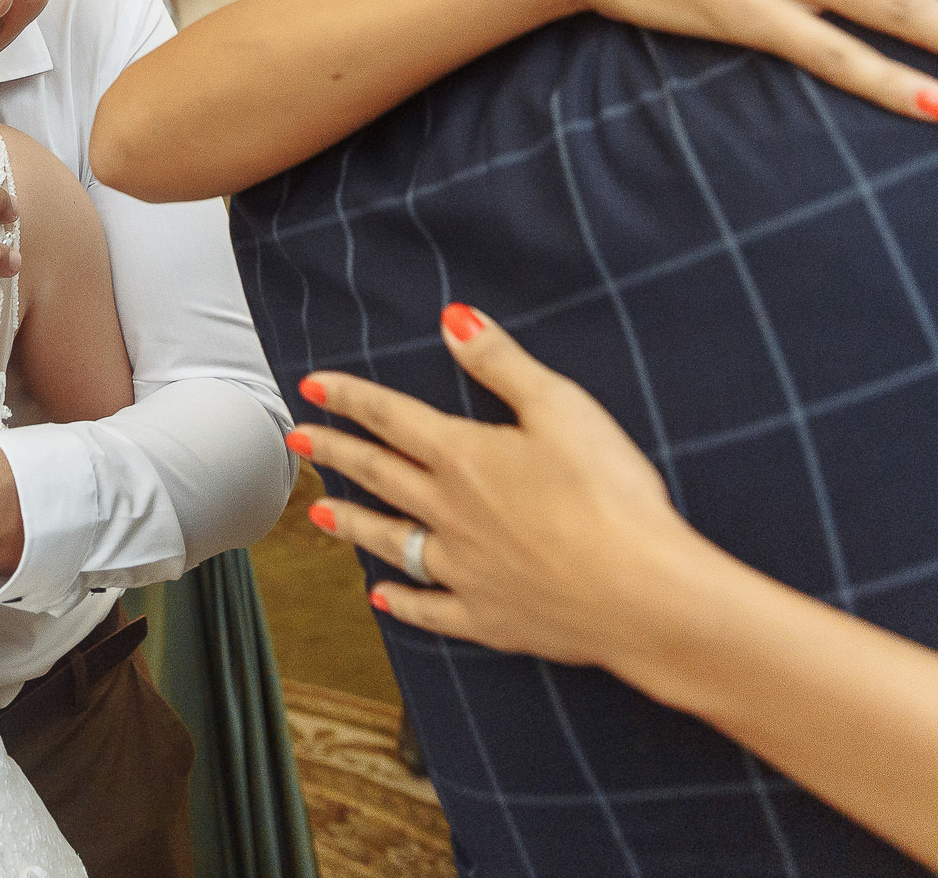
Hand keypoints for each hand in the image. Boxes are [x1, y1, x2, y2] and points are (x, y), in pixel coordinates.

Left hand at [294, 304, 722, 685]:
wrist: (641, 594)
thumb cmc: (610, 494)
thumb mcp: (561, 408)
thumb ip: (502, 364)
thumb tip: (453, 319)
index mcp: (465, 457)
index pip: (392, 417)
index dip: (349, 397)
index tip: (311, 387)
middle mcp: (451, 513)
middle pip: (379, 475)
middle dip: (335, 453)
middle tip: (297, 441)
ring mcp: (464, 570)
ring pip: (391, 541)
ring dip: (352, 524)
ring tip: (318, 512)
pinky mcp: (488, 618)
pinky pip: (429, 609)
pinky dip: (401, 602)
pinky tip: (381, 598)